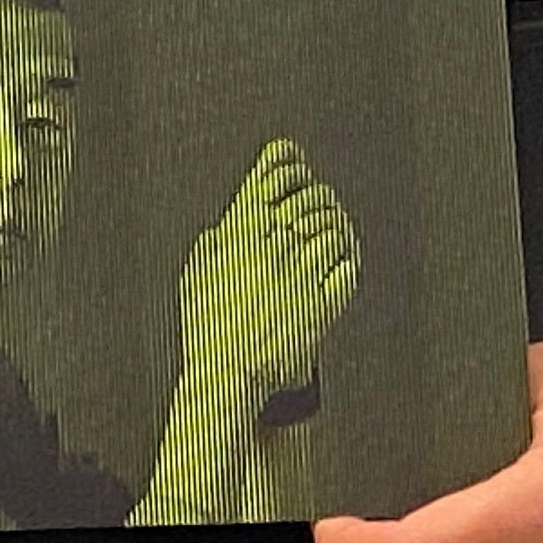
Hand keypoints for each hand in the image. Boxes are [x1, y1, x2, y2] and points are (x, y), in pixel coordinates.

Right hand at [176, 139, 360, 393]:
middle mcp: (273, 246)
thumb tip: (223, 227)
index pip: (275, 173)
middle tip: (322, 206)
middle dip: (319, 200)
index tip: (297, 166)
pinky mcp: (321, 306)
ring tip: (333, 236)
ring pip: (333, 231)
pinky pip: (347, 269)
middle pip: (312, 199)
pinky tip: (341, 265)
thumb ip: (211, 246)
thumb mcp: (195, 277)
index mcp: (240, 231)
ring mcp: (299, 275)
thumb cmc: (207, 330)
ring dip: (335, 231)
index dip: (290, 164)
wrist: (225, 378)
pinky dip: (347, 263)